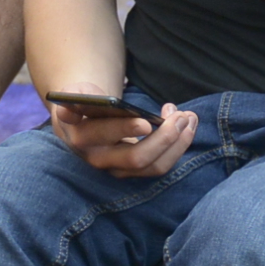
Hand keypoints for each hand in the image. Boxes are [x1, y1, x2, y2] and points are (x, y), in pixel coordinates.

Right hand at [55, 97, 196, 178]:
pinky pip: (161, 165)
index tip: (145, 122)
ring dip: (178, 143)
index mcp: (81, 136)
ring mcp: (117, 169)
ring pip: (154, 166)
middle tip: (180, 115)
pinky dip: (179, 146)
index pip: (101, 134)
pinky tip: (186, 124)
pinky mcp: (133, 171)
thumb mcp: (75, 94)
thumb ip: (76, 97)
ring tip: (189, 117)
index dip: (123, 129)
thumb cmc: (83, 104)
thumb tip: (75, 105)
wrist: (80, 125)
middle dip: (164, 137)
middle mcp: (98, 158)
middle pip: (136, 157)